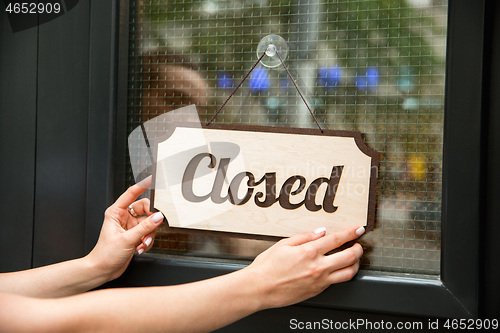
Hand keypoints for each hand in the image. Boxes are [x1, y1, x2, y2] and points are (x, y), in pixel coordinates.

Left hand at [85, 177, 163, 281]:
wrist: (102, 270)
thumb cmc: (105, 254)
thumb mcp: (127, 239)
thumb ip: (145, 227)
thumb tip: (158, 217)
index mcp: (116, 212)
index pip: (131, 194)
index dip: (142, 186)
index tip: (151, 180)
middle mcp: (123, 218)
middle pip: (145, 209)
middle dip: (150, 221)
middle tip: (153, 226)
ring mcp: (130, 227)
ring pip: (149, 223)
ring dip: (149, 235)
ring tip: (142, 243)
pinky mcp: (135, 236)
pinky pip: (148, 233)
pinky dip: (147, 241)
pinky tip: (140, 248)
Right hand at [245, 226, 363, 308]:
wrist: (259, 289)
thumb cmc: (267, 267)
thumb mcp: (283, 244)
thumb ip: (304, 237)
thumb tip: (320, 232)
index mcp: (309, 252)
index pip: (337, 239)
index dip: (351, 233)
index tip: (358, 229)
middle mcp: (318, 267)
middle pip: (349, 256)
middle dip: (358, 249)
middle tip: (358, 244)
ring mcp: (320, 281)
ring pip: (348, 273)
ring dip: (355, 264)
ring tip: (353, 259)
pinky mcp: (317, 291)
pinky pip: (336, 282)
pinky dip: (341, 274)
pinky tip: (337, 269)